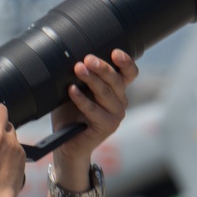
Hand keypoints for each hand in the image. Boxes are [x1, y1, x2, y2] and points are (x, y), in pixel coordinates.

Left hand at [51, 48, 137, 183]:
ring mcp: (116, 115)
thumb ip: (79, 75)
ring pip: (106, 93)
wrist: (67, 143)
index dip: (126, 62)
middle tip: (87, 59)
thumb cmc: (70, 113)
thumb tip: (70, 55)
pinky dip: (82, 99)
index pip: (129, 73)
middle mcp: (120, 101)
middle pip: (117, 80)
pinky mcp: (107, 127)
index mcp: (116, 89)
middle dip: (102, 67)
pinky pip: (94, 110)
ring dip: (91, 79)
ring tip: (78, 69)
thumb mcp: (75, 88)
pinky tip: (72, 90)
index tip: (115, 52)